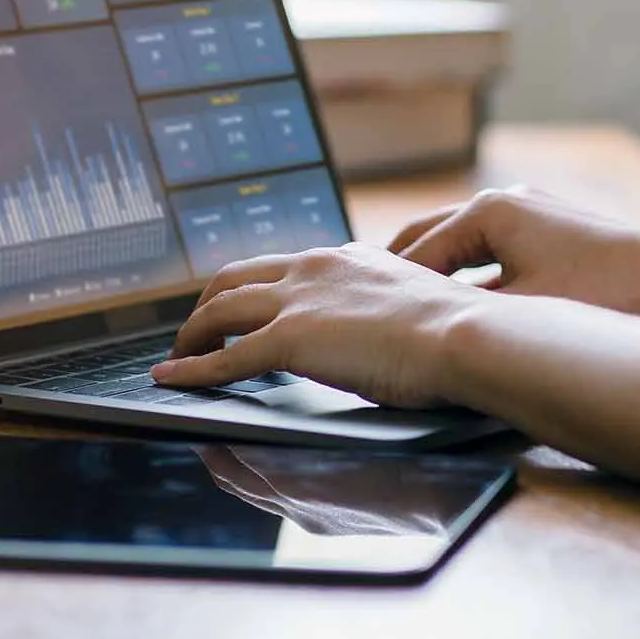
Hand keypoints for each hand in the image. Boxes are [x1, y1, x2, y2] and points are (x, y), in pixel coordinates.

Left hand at [152, 242, 487, 407]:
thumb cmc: (459, 332)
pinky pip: (225, 357)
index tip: (246, 308)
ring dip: (192, 334)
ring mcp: (299, 300)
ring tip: (179, 355)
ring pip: (220, 308)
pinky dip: (192, 370)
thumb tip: (387, 333)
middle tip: (198, 331)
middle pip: (237, 277)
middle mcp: (315, 268)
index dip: (257, 289)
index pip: (285, 267)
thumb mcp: (417, 307)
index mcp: (348, 259)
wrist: (466, 335)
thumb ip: (388, 312)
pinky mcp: (289, 339)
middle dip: (209, 304)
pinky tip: (173, 379)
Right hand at [389, 187, 639, 314]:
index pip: (414, 255)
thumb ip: (465, 317)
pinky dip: (471, 282)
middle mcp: (507, 204)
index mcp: (488, 212)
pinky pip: (493, 258)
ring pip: (462, 250)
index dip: (385, 294)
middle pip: (430, 242)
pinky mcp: (557, 237)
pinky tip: (466, 314)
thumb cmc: (609, 294)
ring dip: (435, 280)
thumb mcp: (525, 311)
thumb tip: (416, 332)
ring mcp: (534, 217)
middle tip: (364, 314)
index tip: (359, 323)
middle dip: (399, 278)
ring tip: (406, 316)